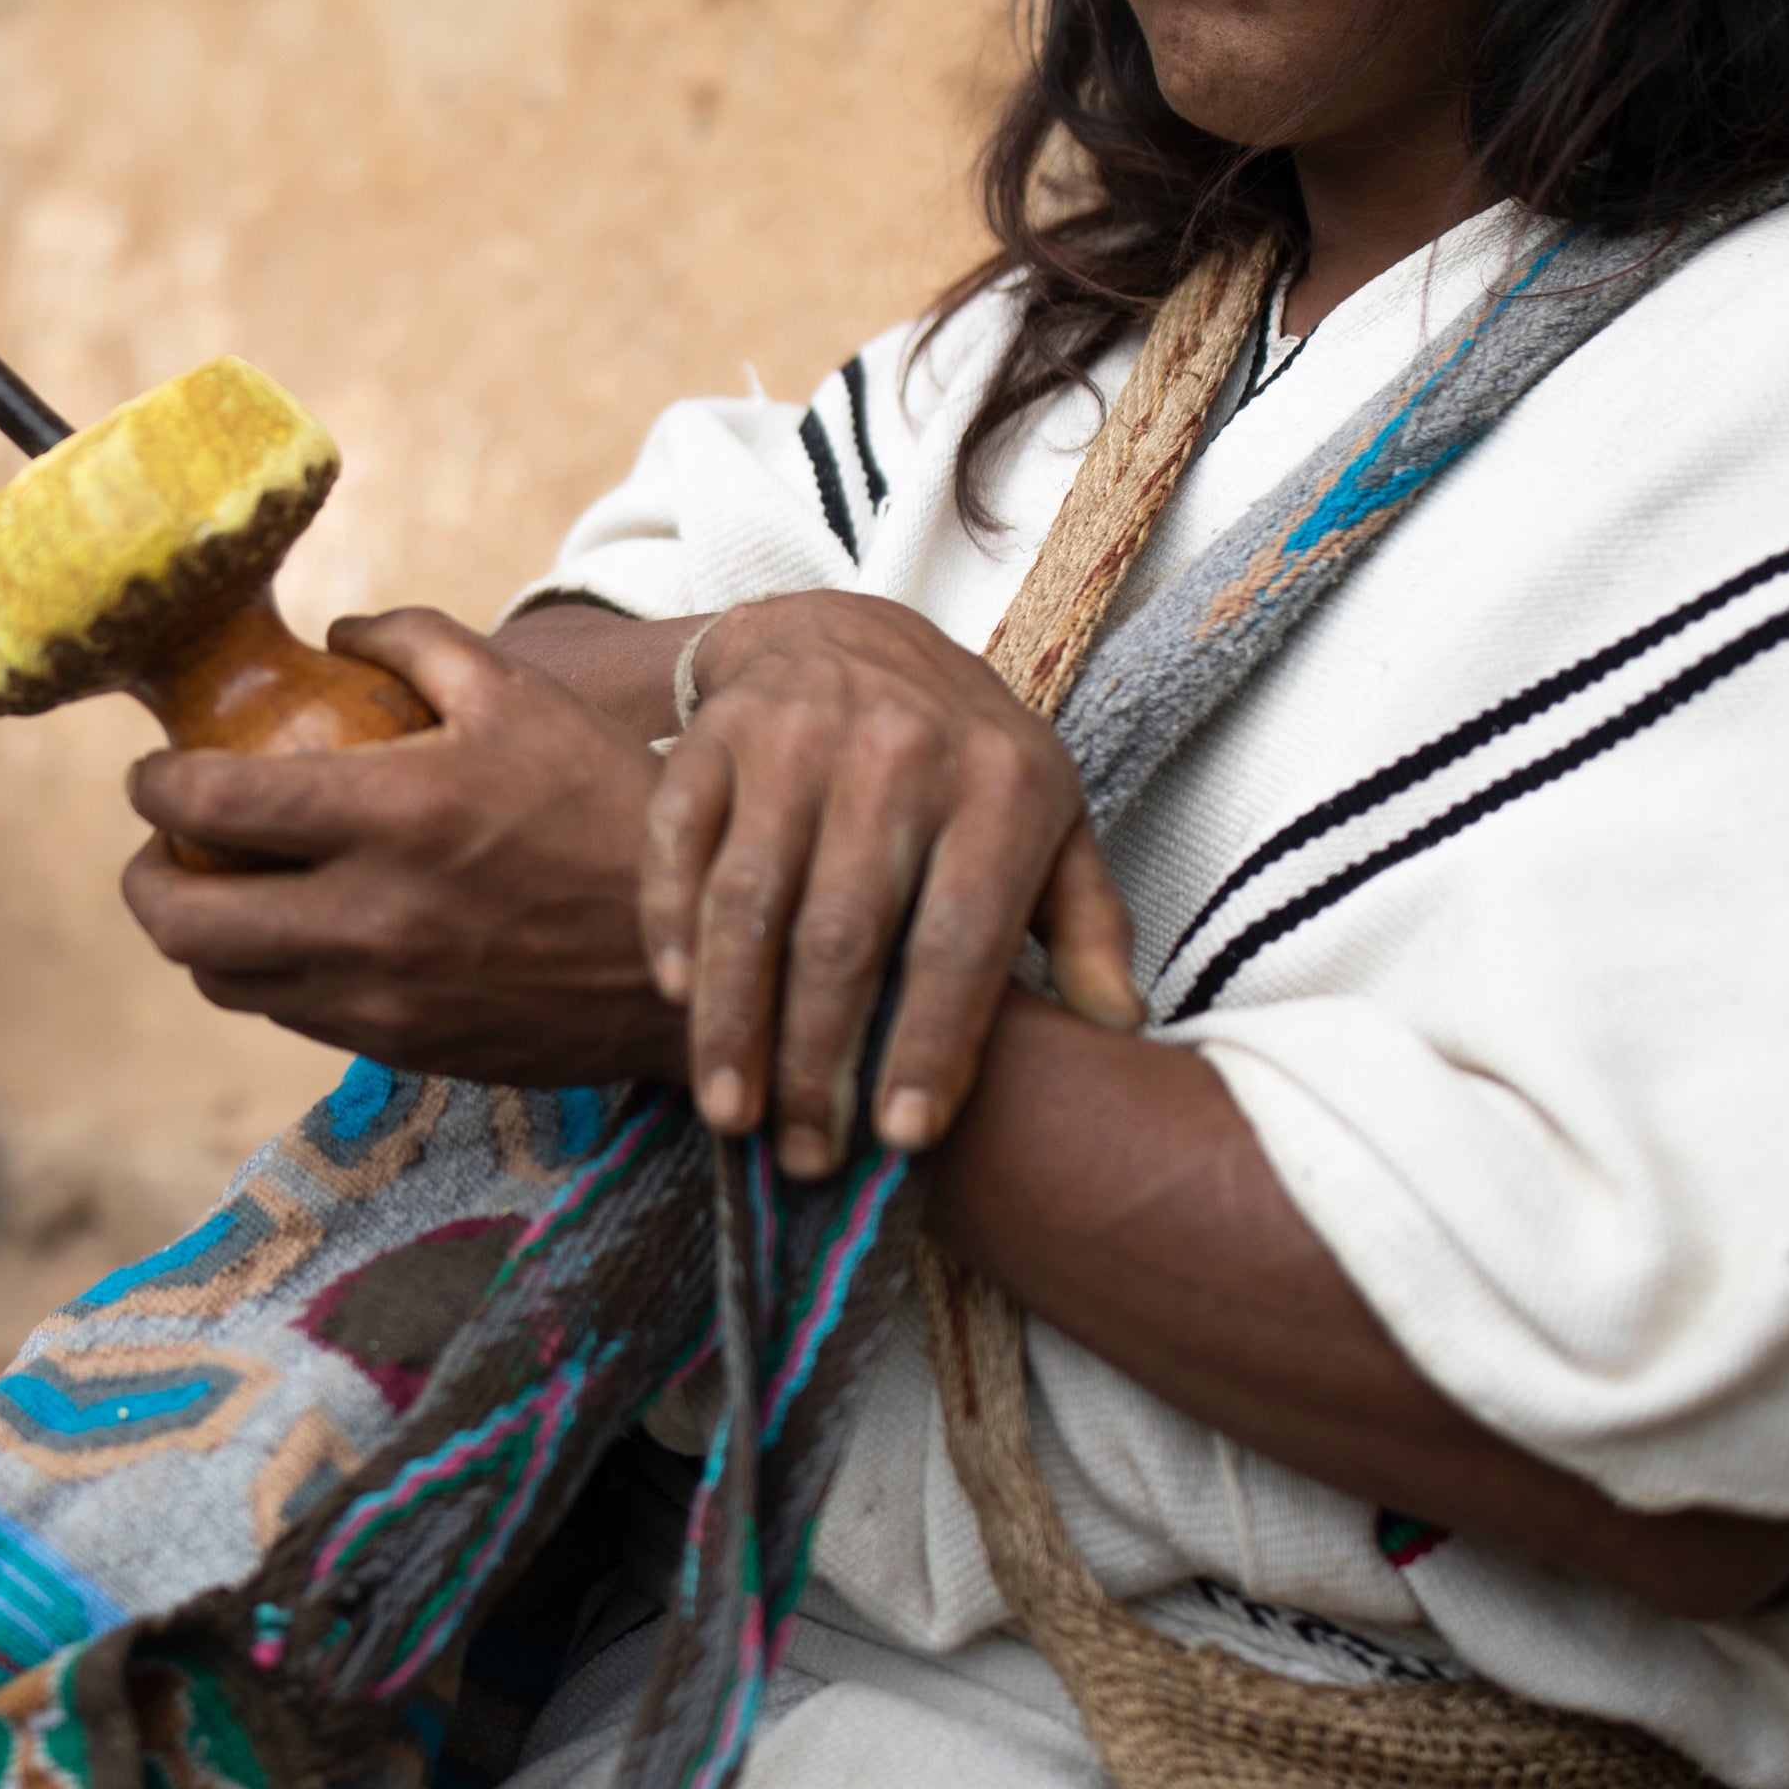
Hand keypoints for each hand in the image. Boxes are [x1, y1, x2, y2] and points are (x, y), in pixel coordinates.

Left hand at [118, 608, 685, 1085]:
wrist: (688, 961)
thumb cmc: (607, 808)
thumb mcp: (523, 696)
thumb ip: (419, 641)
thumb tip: (337, 631)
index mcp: (395, 815)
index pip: (213, 804)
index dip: (154, 784)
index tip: (152, 770)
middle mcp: (368, 918)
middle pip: (184, 919)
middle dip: (144, 877)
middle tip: (158, 843)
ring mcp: (379, 996)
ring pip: (224, 981)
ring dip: (196, 935)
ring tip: (215, 889)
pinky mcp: (399, 1046)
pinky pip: (288, 1014)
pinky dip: (264, 974)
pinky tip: (293, 932)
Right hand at [645, 593, 1142, 1173]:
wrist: (850, 634)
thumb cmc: (964, 757)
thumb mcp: (1051, 821)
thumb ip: (1087, 922)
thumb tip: (1119, 1023)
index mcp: (999, 786)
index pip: (959, 940)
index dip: (929, 1045)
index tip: (903, 1139)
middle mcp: (898, 754)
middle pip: (845, 936)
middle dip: (819, 1061)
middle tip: (806, 1154)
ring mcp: (795, 737)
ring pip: (751, 900)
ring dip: (733, 1018)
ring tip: (732, 1112)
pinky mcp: (715, 734)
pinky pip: (679, 841)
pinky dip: (669, 921)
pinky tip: (675, 995)